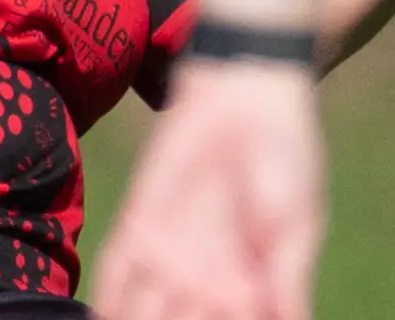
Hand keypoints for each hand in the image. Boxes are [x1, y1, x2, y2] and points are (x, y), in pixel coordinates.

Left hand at [92, 60, 322, 319]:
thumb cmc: (285, 160)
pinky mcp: (140, 224)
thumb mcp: (295, 222)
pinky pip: (115, 271)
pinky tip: (100, 317)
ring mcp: (170, 257)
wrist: (245, 96)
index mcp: (249, 290)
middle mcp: (207, 282)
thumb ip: (287, 279)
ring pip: (143, 312)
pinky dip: (107, 298)